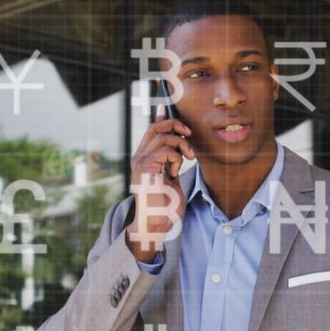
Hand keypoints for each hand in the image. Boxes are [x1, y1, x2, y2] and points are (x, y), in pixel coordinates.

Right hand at [125, 104, 195, 261]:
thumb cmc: (165, 207)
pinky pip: (165, 150)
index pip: (152, 130)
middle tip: (190, 135)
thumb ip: (174, 164)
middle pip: (155, 126)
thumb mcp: (173, 180)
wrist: (155, 225)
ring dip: (181, 145)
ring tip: (188, 159)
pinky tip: (176, 172)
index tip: (167, 105)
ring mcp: (140, 161)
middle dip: (175, 124)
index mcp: (145, 158)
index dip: (161, 116)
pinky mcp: (144, 168)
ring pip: (162, 135)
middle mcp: (139, 157)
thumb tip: (183, 151)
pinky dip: (176, 157)